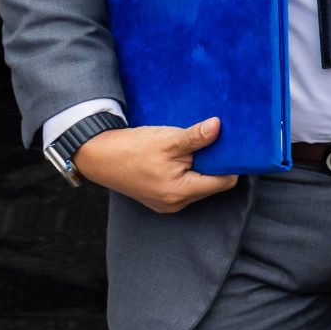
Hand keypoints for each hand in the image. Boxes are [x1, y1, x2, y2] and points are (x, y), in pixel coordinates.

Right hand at [73, 119, 237, 214]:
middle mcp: (176, 203)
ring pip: (198, 184)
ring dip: (200, 167)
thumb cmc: (131, 148)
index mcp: (180, 192)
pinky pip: (184, 185)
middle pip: (213, 184)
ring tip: (191, 149)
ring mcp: (167, 202)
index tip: (232, 146)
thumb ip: (195, 137)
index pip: (224, 181)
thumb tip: (219, 126)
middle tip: (211, 143)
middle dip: (215, 164)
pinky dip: (187, 171)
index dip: (232, 163)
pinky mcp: (159, 197)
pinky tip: (180, 157)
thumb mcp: (167, 139)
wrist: (97, 156)